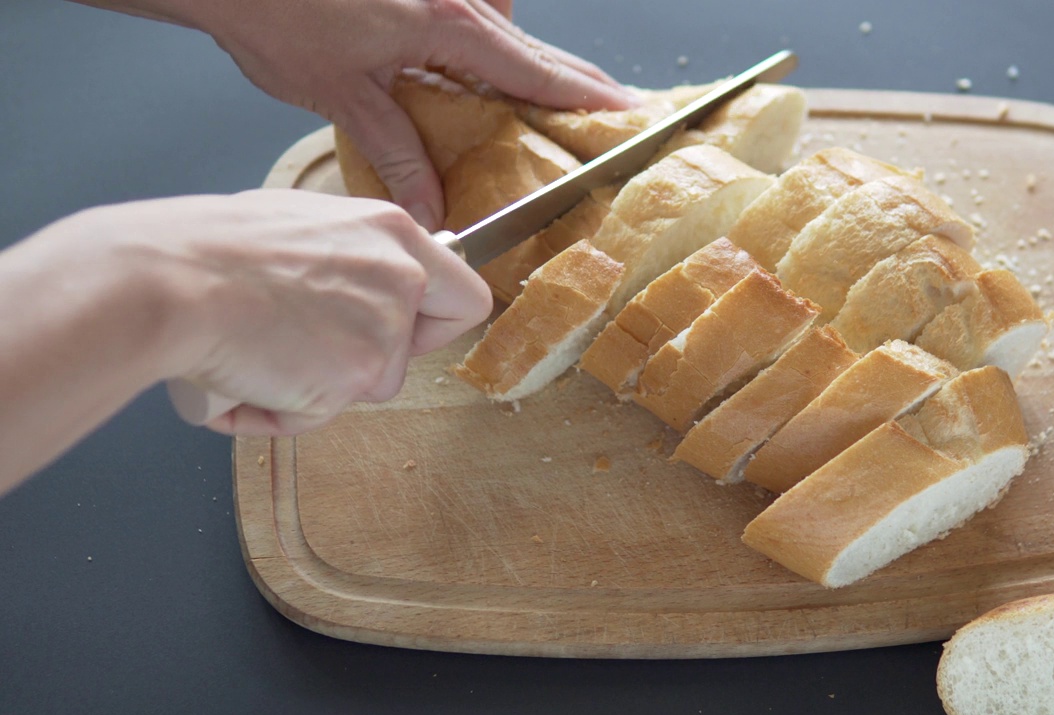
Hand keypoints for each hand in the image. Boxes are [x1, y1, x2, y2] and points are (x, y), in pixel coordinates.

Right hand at [127, 189, 489, 434]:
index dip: (436, 321)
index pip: (463, 292)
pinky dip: (278, 411)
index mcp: (392, 232)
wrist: (166, 282)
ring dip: (314, 387)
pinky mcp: (353, 379)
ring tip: (255, 355)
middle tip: (313, 351)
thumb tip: (357, 276)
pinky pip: (318, 415)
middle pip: (415, 351)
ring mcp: (382, 332)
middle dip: (371, 364)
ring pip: (364, 387)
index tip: (406, 330)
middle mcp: (401, 279)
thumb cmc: (211, 249)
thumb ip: (351, 255)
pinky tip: (242, 379)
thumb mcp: (302, 226)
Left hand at [195, 0, 634, 228]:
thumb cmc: (277, 15)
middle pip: (533, 44)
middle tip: (611, 105)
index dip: (585, 95)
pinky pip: (471, 11)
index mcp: (449, 25)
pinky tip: (466, 61)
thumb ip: (398, 152)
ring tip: (542, 98)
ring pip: (502, 24)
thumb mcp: (343, 96)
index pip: (536, 69)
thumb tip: (432, 205)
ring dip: (523, 57)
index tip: (626, 111)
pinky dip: (482, 35)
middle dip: (573, 78)